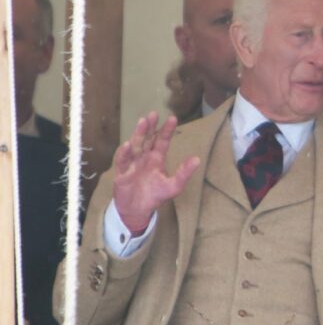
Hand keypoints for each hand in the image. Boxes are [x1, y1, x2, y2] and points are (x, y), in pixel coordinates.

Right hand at [112, 112, 199, 232]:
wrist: (138, 210)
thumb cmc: (155, 196)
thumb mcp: (173, 186)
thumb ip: (184, 173)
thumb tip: (197, 159)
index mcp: (157, 159)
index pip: (162, 141)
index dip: (166, 130)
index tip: (173, 118)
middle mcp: (144, 158)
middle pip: (147, 139)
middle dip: (150, 127)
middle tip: (154, 114)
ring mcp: (132, 163)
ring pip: (135, 145)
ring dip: (138, 133)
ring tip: (143, 121)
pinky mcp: (122, 172)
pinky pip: (123, 160)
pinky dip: (125, 153)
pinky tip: (128, 144)